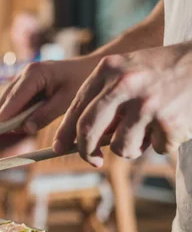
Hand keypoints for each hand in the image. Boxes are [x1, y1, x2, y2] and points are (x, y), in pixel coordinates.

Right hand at [0, 56, 99, 131]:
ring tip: (35, 122)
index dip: (5, 115)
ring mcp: (23, 77)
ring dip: (16, 115)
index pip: (13, 98)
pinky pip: (16, 101)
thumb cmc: (81, 81)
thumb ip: (45, 115)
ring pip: (8, 102)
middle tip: (26, 131)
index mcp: (34, 73)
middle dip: (10, 118)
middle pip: (5, 101)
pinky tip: (37, 114)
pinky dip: (21, 111)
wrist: (90, 67)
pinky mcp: (25, 84)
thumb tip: (25, 129)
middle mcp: (24, 73)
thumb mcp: (67, 101)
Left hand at [54, 43, 191, 166]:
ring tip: (147, 132)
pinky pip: (156, 149)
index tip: (58, 148)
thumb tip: (79, 139)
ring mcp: (148, 104)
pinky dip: (162, 143)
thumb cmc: (161, 71)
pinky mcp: (170, 122)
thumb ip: (103, 98)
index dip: (66, 133)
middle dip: (86, 151)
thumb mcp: (127, 71)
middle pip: (88, 130)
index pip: (76, 108)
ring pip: (121, 147)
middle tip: (93, 160)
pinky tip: (171, 123)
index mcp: (109, 71)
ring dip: (132, 148)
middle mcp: (125, 85)